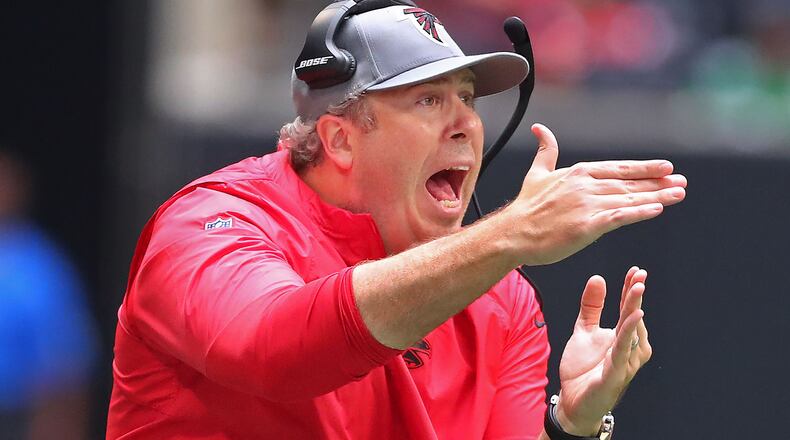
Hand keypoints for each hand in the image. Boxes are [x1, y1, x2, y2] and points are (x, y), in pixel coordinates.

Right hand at [506, 124, 685, 264]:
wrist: (513, 233)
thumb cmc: (526, 208)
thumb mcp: (536, 174)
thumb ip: (546, 151)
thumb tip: (539, 128)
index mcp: (577, 173)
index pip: (618, 169)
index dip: (644, 168)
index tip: (666, 167)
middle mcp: (585, 186)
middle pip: (629, 183)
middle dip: (658, 181)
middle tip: (682, 181)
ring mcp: (587, 205)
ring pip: (629, 199)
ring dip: (657, 196)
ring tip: (679, 193)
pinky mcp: (587, 226)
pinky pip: (619, 217)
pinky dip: (639, 212)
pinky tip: (657, 210)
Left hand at [554, 267, 651, 435]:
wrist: (572, 402)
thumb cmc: (583, 369)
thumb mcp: (583, 331)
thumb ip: (591, 307)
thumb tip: (598, 277)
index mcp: (621, 337)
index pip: (627, 309)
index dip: (631, 289)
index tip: (635, 269)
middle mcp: (628, 348)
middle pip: (633, 318)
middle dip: (636, 296)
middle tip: (640, 275)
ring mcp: (624, 362)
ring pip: (631, 333)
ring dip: (634, 311)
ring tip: (637, 289)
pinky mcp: (615, 375)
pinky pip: (623, 352)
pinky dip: (629, 335)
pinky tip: (634, 319)